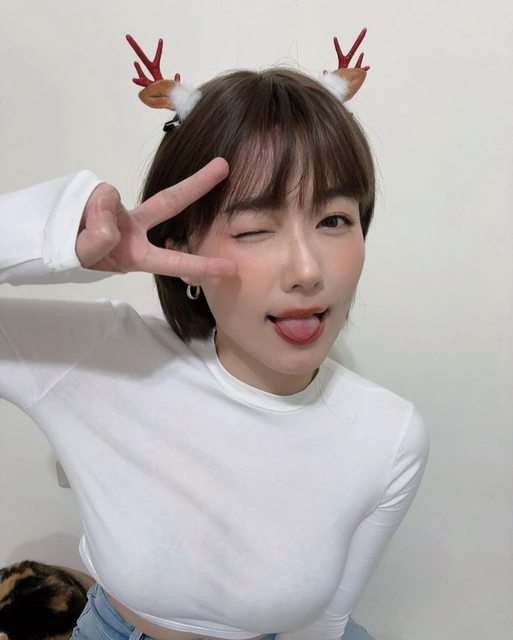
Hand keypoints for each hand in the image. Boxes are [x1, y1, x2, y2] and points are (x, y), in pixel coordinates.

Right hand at [75, 158, 236, 277]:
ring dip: (93, 209)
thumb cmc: (72, 258)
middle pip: (168, 202)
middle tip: (224, 166)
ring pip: (110, 196)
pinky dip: (84, 203)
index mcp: (137, 255)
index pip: (173, 259)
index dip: (201, 265)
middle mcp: (135, 230)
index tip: (230, 268)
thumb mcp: (86, 258)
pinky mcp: (101, 195)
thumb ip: (99, 237)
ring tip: (76, 227)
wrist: (46, 243)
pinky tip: (75, 213)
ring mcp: (119, 211)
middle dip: (196, 185)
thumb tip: (111, 207)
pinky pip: (95, 192)